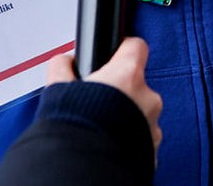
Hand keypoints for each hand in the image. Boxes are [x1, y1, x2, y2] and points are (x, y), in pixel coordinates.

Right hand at [44, 37, 162, 155]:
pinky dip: (129, 139)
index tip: (114, 55)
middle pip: (137, 84)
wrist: (87, 167)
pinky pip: (142, 138)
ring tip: (102, 126)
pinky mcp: (153, 150)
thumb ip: (63, 67)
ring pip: (141, 113)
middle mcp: (146, 98)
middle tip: (98, 102)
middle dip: (120, 92)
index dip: (122, 49)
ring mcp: (153, 125)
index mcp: (127, 75)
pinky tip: (110, 142)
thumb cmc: (77, 128)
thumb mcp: (59, 88)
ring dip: (126, 117)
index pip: (135, 46)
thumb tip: (64, 62)